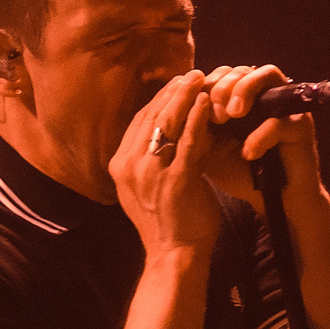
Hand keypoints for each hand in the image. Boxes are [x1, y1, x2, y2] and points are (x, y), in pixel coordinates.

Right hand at [109, 70, 221, 257]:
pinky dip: (199, 118)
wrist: (174, 255)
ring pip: (168, 123)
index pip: (139, 120)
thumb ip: (151, 157)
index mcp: (120, 165)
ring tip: (202, 80)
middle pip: (151, 116)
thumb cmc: (167, 221)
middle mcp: (130, 167)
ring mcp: (151, 174)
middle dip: (172, 91)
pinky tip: (209, 103)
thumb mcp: (146, 185)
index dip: (159, 97)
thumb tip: (168, 125)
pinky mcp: (176, 181)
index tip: (177, 82)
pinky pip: (189, 141)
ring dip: (185, 97)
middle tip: (192, 74)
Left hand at [196, 64, 323, 213]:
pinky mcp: (301, 125)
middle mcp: (262, 94)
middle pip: (241, 69)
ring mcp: (283, 105)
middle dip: (223, 86)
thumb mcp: (207, 148)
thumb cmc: (238, 171)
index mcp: (237, 97)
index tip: (192, 108)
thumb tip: (167, 112)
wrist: (271, 199)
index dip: (204, 86)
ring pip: (266, 74)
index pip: (219, 74)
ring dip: (244, 90)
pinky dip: (261, 135)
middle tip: (214, 113)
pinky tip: (248, 152)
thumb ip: (192, 128)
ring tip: (231, 115)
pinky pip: (281, 119)